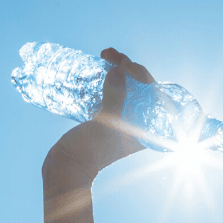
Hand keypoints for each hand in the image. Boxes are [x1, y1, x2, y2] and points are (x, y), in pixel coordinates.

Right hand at [42, 48, 155, 189]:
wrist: (66, 168)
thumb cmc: (90, 152)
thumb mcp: (106, 124)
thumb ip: (115, 97)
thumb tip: (120, 70)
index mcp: (147, 131)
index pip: (156, 97)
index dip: (145, 76)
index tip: (127, 64)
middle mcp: (138, 125)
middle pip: (142, 90)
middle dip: (129, 69)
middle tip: (111, 54)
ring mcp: (121, 121)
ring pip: (126, 89)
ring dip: (118, 70)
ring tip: (104, 54)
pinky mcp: (105, 118)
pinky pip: (111, 93)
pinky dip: (107, 79)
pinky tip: (99, 66)